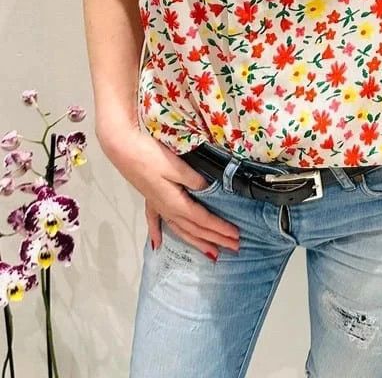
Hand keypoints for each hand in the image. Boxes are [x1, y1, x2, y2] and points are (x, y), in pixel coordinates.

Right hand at [98, 126, 239, 258]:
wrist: (123, 150)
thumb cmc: (149, 156)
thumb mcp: (176, 166)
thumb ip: (194, 180)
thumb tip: (209, 189)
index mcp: (176, 203)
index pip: (203, 220)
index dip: (220, 229)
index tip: (236, 236)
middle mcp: (167, 209)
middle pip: (195, 230)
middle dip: (215, 240)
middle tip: (234, 248)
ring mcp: (157, 206)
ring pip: (180, 230)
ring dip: (197, 242)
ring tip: (211, 253)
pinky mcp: (150, 198)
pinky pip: (157, 222)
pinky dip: (158, 233)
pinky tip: (157, 245)